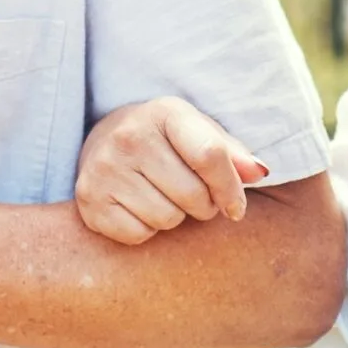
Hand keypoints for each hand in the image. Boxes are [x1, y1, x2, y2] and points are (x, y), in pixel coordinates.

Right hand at [74, 97, 267, 245]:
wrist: (105, 140)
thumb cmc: (167, 140)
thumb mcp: (200, 133)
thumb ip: (233, 154)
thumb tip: (260, 173)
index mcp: (164, 112)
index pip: (209, 156)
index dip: (231, 189)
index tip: (235, 207)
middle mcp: (129, 136)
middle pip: (193, 196)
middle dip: (203, 205)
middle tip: (192, 195)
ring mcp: (104, 168)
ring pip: (167, 219)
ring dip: (175, 217)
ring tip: (165, 197)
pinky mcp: (88, 199)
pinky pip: (139, 235)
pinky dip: (147, 230)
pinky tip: (140, 207)